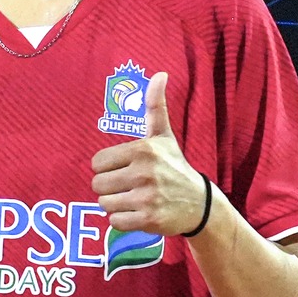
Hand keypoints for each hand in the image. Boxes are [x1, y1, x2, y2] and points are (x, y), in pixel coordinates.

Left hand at [90, 71, 208, 236]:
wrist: (200, 204)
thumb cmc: (175, 167)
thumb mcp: (164, 136)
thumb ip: (155, 107)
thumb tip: (160, 74)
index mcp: (143, 150)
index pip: (97, 163)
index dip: (108, 168)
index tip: (125, 169)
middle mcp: (144, 172)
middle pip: (97, 185)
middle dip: (110, 188)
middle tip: (130, 187)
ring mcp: (147, 197)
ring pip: (104, 204)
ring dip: (117, 205)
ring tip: (137, 199)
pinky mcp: (149, 219)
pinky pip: (114, 222)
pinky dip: (124, 220)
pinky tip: (140, 213)